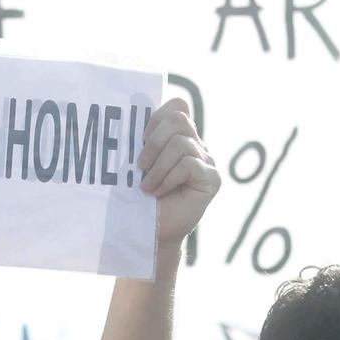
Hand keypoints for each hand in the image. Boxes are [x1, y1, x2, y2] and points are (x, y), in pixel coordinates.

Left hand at [137, 98, 220, 249]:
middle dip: (154, 141)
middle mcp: (196, 145)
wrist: (152, 232)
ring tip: (147, 185)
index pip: (177, 106)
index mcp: (180, 137)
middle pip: (179, 119)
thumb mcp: (138, 165)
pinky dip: (168, 178)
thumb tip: (128, 117)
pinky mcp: (211, 179)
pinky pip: (188, 164)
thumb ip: (143, 142)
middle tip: (140, 165)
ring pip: (180, 143)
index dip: (157, 118)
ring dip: (157, 166)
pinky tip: (159, 191)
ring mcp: (206, 162)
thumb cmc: (140, 199)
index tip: (140, 139)